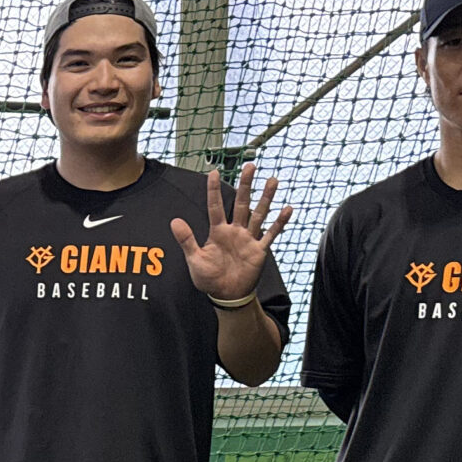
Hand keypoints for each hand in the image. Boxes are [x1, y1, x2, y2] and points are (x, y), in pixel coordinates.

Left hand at [174, 164, 291, 304]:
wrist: (225, 295)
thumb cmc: (208, 278)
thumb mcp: (195, 259)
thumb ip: (186, 240)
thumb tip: (174, 221)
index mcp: (217, 231)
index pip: (215, 206)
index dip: (213, 190)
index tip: (213, 172)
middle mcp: (235, 231)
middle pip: (241, 203)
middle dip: (246, 185)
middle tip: (250, 165)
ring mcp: (248, 239)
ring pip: (258, 214)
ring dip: (265, 198)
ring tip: (272, 180)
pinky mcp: (259, 250)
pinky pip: (271, 234)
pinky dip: (279, 223)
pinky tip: (287, 209)